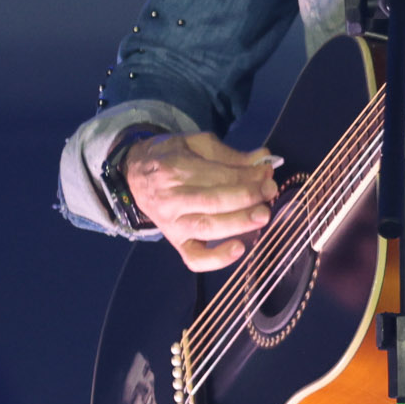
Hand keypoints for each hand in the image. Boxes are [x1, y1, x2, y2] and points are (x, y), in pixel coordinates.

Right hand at [125, 131, 279, 270]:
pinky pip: (195, 258)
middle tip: (270, 192)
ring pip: (207, 227)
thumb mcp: (196, 144)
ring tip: (263, 216)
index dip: (246, 177)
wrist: (134, 176)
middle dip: (246, 197)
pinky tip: (240, 249)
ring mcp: (172, 225)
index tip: (267, 175)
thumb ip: (230, 155)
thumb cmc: (172, 157)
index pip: (217, 176)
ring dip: (239, 223)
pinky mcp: (176, 242)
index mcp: (175, 169)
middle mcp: (170, 199)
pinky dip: (217, 259)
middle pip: (213, 201)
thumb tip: (264, 159)